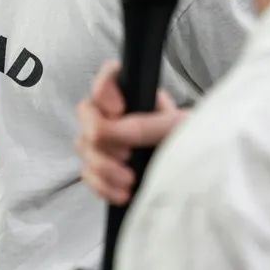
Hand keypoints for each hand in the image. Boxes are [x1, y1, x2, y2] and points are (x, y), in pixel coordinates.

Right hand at [75, 60, 188, 205]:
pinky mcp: (96, 166)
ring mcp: (98, 138)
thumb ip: (162, 122)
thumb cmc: (184, 139)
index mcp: (132, 91)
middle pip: (85, 111)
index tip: (119, 110)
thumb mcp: (181, 127)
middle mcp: (109, 110)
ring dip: (105, 166)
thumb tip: (140, 129)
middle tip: (126, 152)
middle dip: (101, 134)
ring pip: (83, 145)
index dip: (105, 90)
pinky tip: (123, 194)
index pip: (108, 75)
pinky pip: (87, 174)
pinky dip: (104, 186)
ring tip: (130, 179)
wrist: (186, 169)